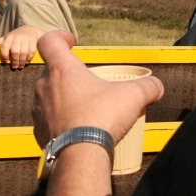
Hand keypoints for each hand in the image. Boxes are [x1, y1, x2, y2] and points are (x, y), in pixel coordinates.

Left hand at [0, 25, 44, 68]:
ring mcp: (26, 39)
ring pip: (24, 52)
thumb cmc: (15, 36)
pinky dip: (29, 58)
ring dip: (22, 61)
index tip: (5, 61)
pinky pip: (31, 51)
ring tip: (21, 66)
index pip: (4, 46)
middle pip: (15, 51)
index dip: (4, 55)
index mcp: (9, 37)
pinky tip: (27, 62)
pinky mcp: (33, 41)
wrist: (30, 29)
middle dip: (14, 60)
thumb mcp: (6, 38)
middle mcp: (17, 37)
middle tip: (14, 67)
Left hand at [32, 31, 164, 147]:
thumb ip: (147, 87)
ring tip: (85, 108)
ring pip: (49, 96)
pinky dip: (61, 120)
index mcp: (61, 69)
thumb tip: (157, 86)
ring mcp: (39, 110)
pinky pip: (49, 120)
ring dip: (64, 98)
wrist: (79, 158)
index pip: (48, 41)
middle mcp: (44, 86)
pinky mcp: (39, 132)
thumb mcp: (133, 97)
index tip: (72, 42)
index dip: (59, 37)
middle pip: (51, 70)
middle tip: (87, 81)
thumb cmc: (101, 119)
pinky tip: (78, 129)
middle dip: (68, 73)